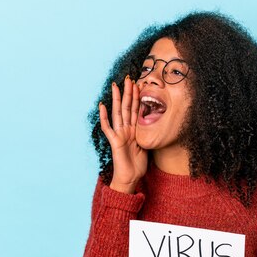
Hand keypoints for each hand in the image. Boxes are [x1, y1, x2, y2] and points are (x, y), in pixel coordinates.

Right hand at [99, 76, 146, 192]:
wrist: (130, 178)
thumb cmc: (137, 165)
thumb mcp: (147, 146)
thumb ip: (147, 134)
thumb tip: (154, 123)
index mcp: (134, 130)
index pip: (136, 110)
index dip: (137, 97)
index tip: (139, 84)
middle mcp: (126, 130)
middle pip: (127, 108)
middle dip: (128, 93)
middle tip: (129, 78)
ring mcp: (119, 134)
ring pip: (118, 113)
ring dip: (117, 99)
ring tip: (115, 86)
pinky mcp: (114, 142)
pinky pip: (108, 127)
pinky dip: (104, 116)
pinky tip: (102, 105)